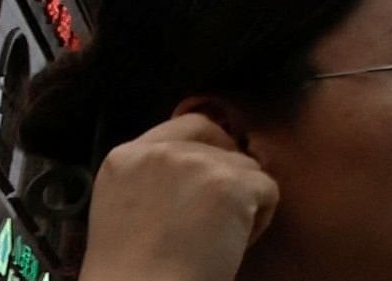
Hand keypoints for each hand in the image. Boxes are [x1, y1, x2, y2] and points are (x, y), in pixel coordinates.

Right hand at [85, 112, 280, 280]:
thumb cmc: (134, 272)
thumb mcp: (123, 208)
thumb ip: (153, 177)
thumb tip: (201, 163)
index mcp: (125, 158)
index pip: (187, 126)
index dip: (210, 149)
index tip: (213, 180)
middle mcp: (160, 152)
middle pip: (222, 142)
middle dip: (229, 174)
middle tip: (220, 215)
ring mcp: (196, 164)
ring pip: (247, 167)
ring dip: (242, 202)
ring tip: (216, 241)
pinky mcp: (230, 184)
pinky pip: (268, 190)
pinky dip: (260, 221)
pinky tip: (230, 248)